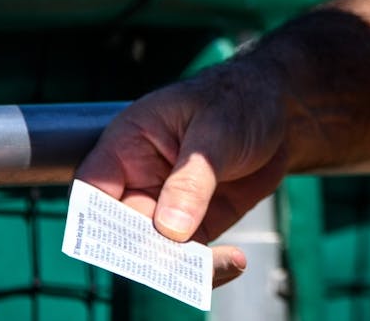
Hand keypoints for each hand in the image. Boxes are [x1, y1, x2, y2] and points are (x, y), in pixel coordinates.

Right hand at [75, 58, 293, 286]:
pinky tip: (234, 260)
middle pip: (118, 231)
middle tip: (174, 257)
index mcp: (128, 145)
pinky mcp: (196, 226)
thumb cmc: (238, 101)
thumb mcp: (217, 129)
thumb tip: (168, 229)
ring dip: (177, 267)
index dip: (92, 218)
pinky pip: (191, 258)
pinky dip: (207, 268)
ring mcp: (166, 207)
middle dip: (140, 250)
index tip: (118, 238)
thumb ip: (191, 178)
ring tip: (213, 264)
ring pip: (154, 252)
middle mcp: (139, 181)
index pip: (91, 188)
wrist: (278, 110)